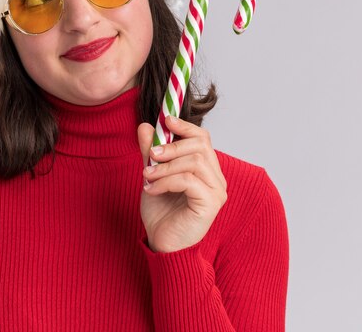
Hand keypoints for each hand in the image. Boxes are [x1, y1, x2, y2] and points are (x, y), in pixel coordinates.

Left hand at [137, 115, 227, 252]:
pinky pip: (189, 181)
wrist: (161, 243)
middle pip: (201, 145)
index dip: (185, 126)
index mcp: (205, 169)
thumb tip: (145, 126)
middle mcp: (216, 178)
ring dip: (166, 166)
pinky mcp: (210, 204)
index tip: (165, 120)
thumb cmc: (160, 212)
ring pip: (195, 161)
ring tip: (147, 177)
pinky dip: (166, 181)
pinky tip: (151, 190)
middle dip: (172, 147)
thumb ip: (150, 152)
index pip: (202, 138)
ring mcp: (216, 191)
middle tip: (151, 155)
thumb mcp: (151, 176)